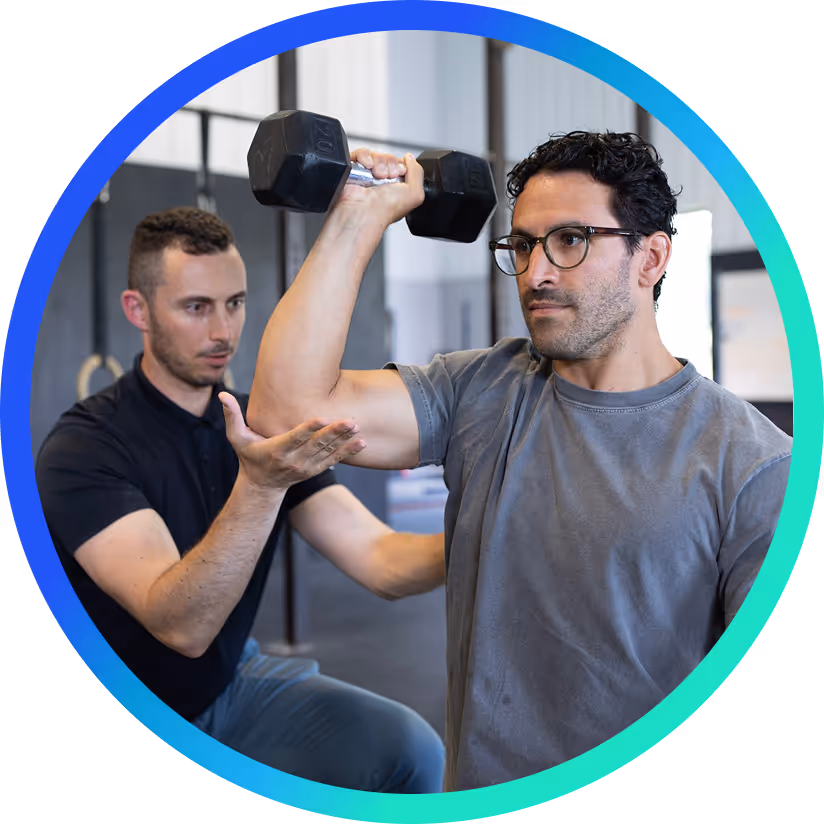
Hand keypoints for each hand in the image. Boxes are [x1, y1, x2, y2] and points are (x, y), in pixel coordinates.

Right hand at [220, 392, 365, 490]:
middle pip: (316, 445)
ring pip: (328, 452)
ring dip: (345, 441)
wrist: (261, 487)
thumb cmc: (249, 457)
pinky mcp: (314, 470)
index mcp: (276, 449)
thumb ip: (232, 416)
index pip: (295, 438)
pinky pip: (333, 460)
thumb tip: (222, 394)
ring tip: (359, 428)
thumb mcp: (237, 438)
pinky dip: (348, 452)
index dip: (309, 429)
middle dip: (334, 433)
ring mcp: (305, 467)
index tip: (323, 418)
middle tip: (351, 420)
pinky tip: (362, 443)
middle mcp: (293, 460)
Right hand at [335, 148, 424, 229]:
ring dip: (379, 162)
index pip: (401, 164)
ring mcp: (367, 176)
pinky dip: (365, 156)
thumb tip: (410, 158)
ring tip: (377, 175)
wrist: (365, 210)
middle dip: (390, 164)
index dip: (402, 166)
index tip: (399, 174)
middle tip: (387, 177)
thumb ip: (417, 172)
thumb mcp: (415, 194)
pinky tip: (368, 167)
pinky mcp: (353, 170)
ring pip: (376, 154)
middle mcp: (381, 182)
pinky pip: (361, 152)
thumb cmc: (387, 209)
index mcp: (396, 188)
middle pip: (389, 157)